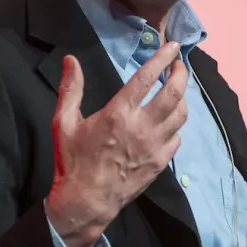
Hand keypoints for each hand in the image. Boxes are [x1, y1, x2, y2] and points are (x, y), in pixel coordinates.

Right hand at [46, 40, 187, 246]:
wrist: (86, 201)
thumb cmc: (72, 160)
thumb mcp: (64, 122)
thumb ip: (71, 89)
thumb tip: (70, 60)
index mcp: (118, 113)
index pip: (147, 77)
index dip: (162, 58)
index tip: (173, 45)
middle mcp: (142, 126)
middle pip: (173, 93)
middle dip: (181, 73)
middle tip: (180, 65)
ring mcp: (155, 146)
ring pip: (180, 115)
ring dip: (181, 98)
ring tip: (176, 90)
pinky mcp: (161, 162)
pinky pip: (177, 138)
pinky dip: (176, 126)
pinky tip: (169, 121)